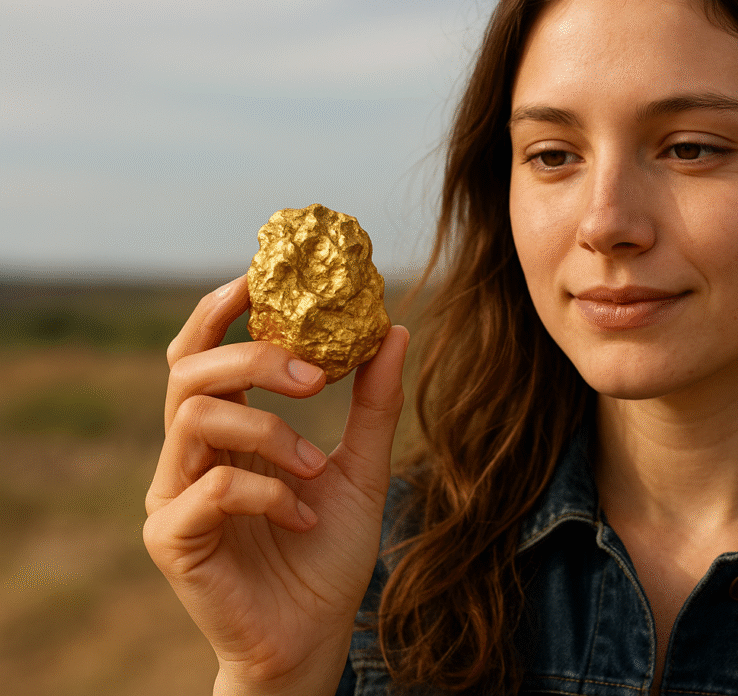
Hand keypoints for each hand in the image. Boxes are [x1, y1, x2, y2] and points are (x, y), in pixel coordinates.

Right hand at [143, 275, 409, 694]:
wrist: (314, 635)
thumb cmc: (328, 552)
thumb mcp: (364, 468)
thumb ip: (373, 403)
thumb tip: (393, 328)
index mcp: (228, 428)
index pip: (205, 350)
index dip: (223, 307)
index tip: (265, 276)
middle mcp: (190, 453)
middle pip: (190, 369)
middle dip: (253, 357)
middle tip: (316, 374)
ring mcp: (174, 493)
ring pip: (194, 417)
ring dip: (269, 430)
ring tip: (318, 465)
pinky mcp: (171, 537)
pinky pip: (209, 486)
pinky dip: (267, 491)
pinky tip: (304, 514)